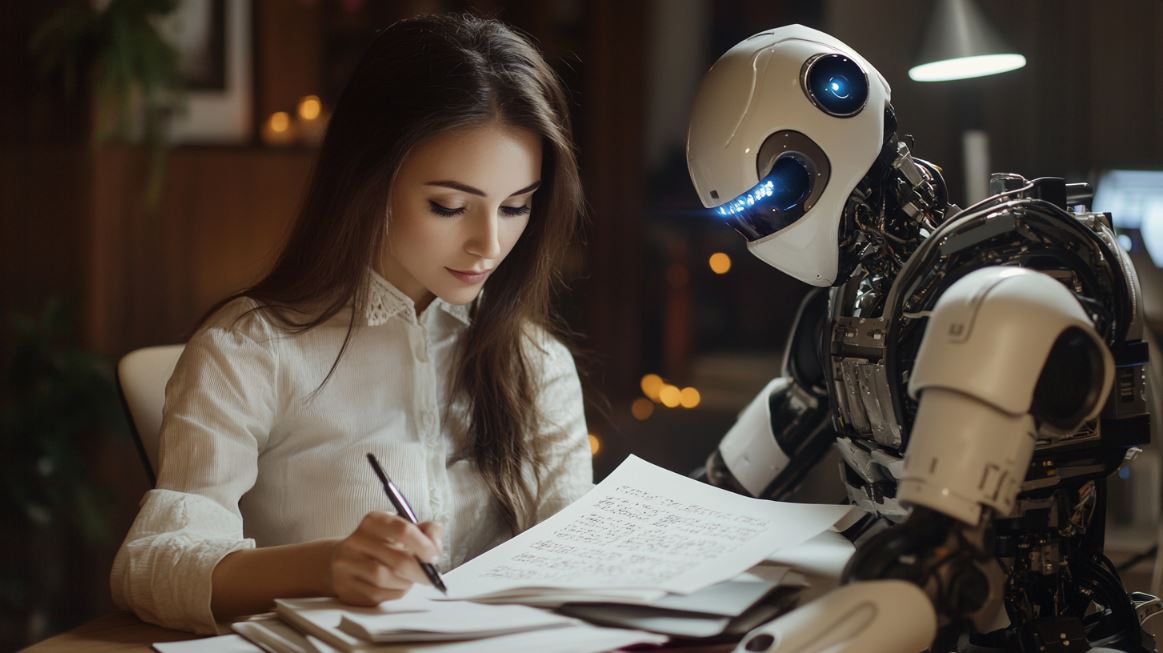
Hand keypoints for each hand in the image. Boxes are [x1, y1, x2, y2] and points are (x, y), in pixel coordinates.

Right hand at [327, 511, 443, 604]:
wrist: (341, 561)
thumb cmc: (380, 545)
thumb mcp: (402, 529)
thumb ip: (426, 531)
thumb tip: (436, 546)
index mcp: (374, 522)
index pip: (403, 530)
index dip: (424, 545)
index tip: (434, 556)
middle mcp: (357, 541)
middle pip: (398, 560)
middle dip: (420, 571)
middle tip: (430, 577)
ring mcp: (348, 566)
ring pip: (387, 579)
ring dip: (406, 583)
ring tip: (409, 579)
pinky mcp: (347, 588)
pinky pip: (378, 595)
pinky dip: (394, 593)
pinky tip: (394, 587)